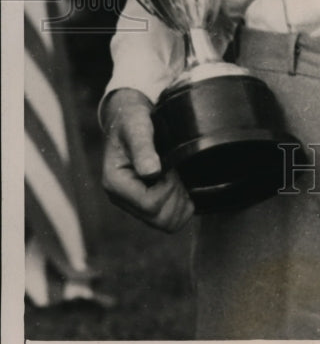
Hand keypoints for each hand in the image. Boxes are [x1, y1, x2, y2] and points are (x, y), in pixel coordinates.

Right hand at [101, 88, 193, 231]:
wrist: (130, 119)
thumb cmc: (132, 120)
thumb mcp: (137, 127)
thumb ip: (143, 148)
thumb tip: (151, 172)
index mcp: (115, 183)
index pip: (150, 204)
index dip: (168, 188)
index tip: (171, 166)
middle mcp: (122, 199)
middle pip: (159, 219)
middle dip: (176, 197)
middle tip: (176, 172)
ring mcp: (134, 204)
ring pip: (166, 224)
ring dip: (180, 203)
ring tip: (178, 178)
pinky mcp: (145, 204)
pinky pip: (168, 220)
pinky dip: (181, 206)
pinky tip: (180, 185)